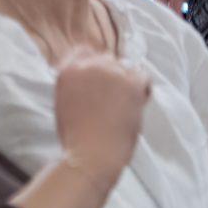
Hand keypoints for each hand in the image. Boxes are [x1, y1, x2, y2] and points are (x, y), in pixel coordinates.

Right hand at [53, 51, 150, 183]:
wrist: (91, 155)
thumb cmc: (76, 138)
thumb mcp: (64, 102)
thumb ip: (76, 84)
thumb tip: (93, 82)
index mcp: (68, 71)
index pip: (83, 52)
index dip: (94, 65)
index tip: (99, 80)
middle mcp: (88, 66)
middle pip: (106, 59)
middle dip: (111, 76)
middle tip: (113, 99)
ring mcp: (110, 73)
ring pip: (125, 68)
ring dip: (126, 83)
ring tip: (123, 106)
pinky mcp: (130, 84)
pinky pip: (143, 76)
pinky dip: (142, 89)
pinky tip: (136, 104)